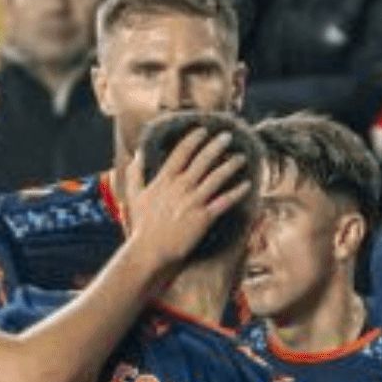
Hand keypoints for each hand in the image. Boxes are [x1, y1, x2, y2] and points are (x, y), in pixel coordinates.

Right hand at [121, 128, 249, 272]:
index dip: (193, 139)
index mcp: (164, 180)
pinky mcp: (203, 218)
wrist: (149, 251)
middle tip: (228, 136)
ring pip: (216, 178)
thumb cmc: (141, 226)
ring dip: (230, 165)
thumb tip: (136, 154)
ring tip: (241, 157)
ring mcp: (193, 202)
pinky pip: (224, 201)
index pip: (181, 153)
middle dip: (216, 146)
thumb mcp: (134, 196)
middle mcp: (180, 187)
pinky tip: (247, 184)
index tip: (203, 130)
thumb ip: (134, 173)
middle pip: (202, 160)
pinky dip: (237, 192)